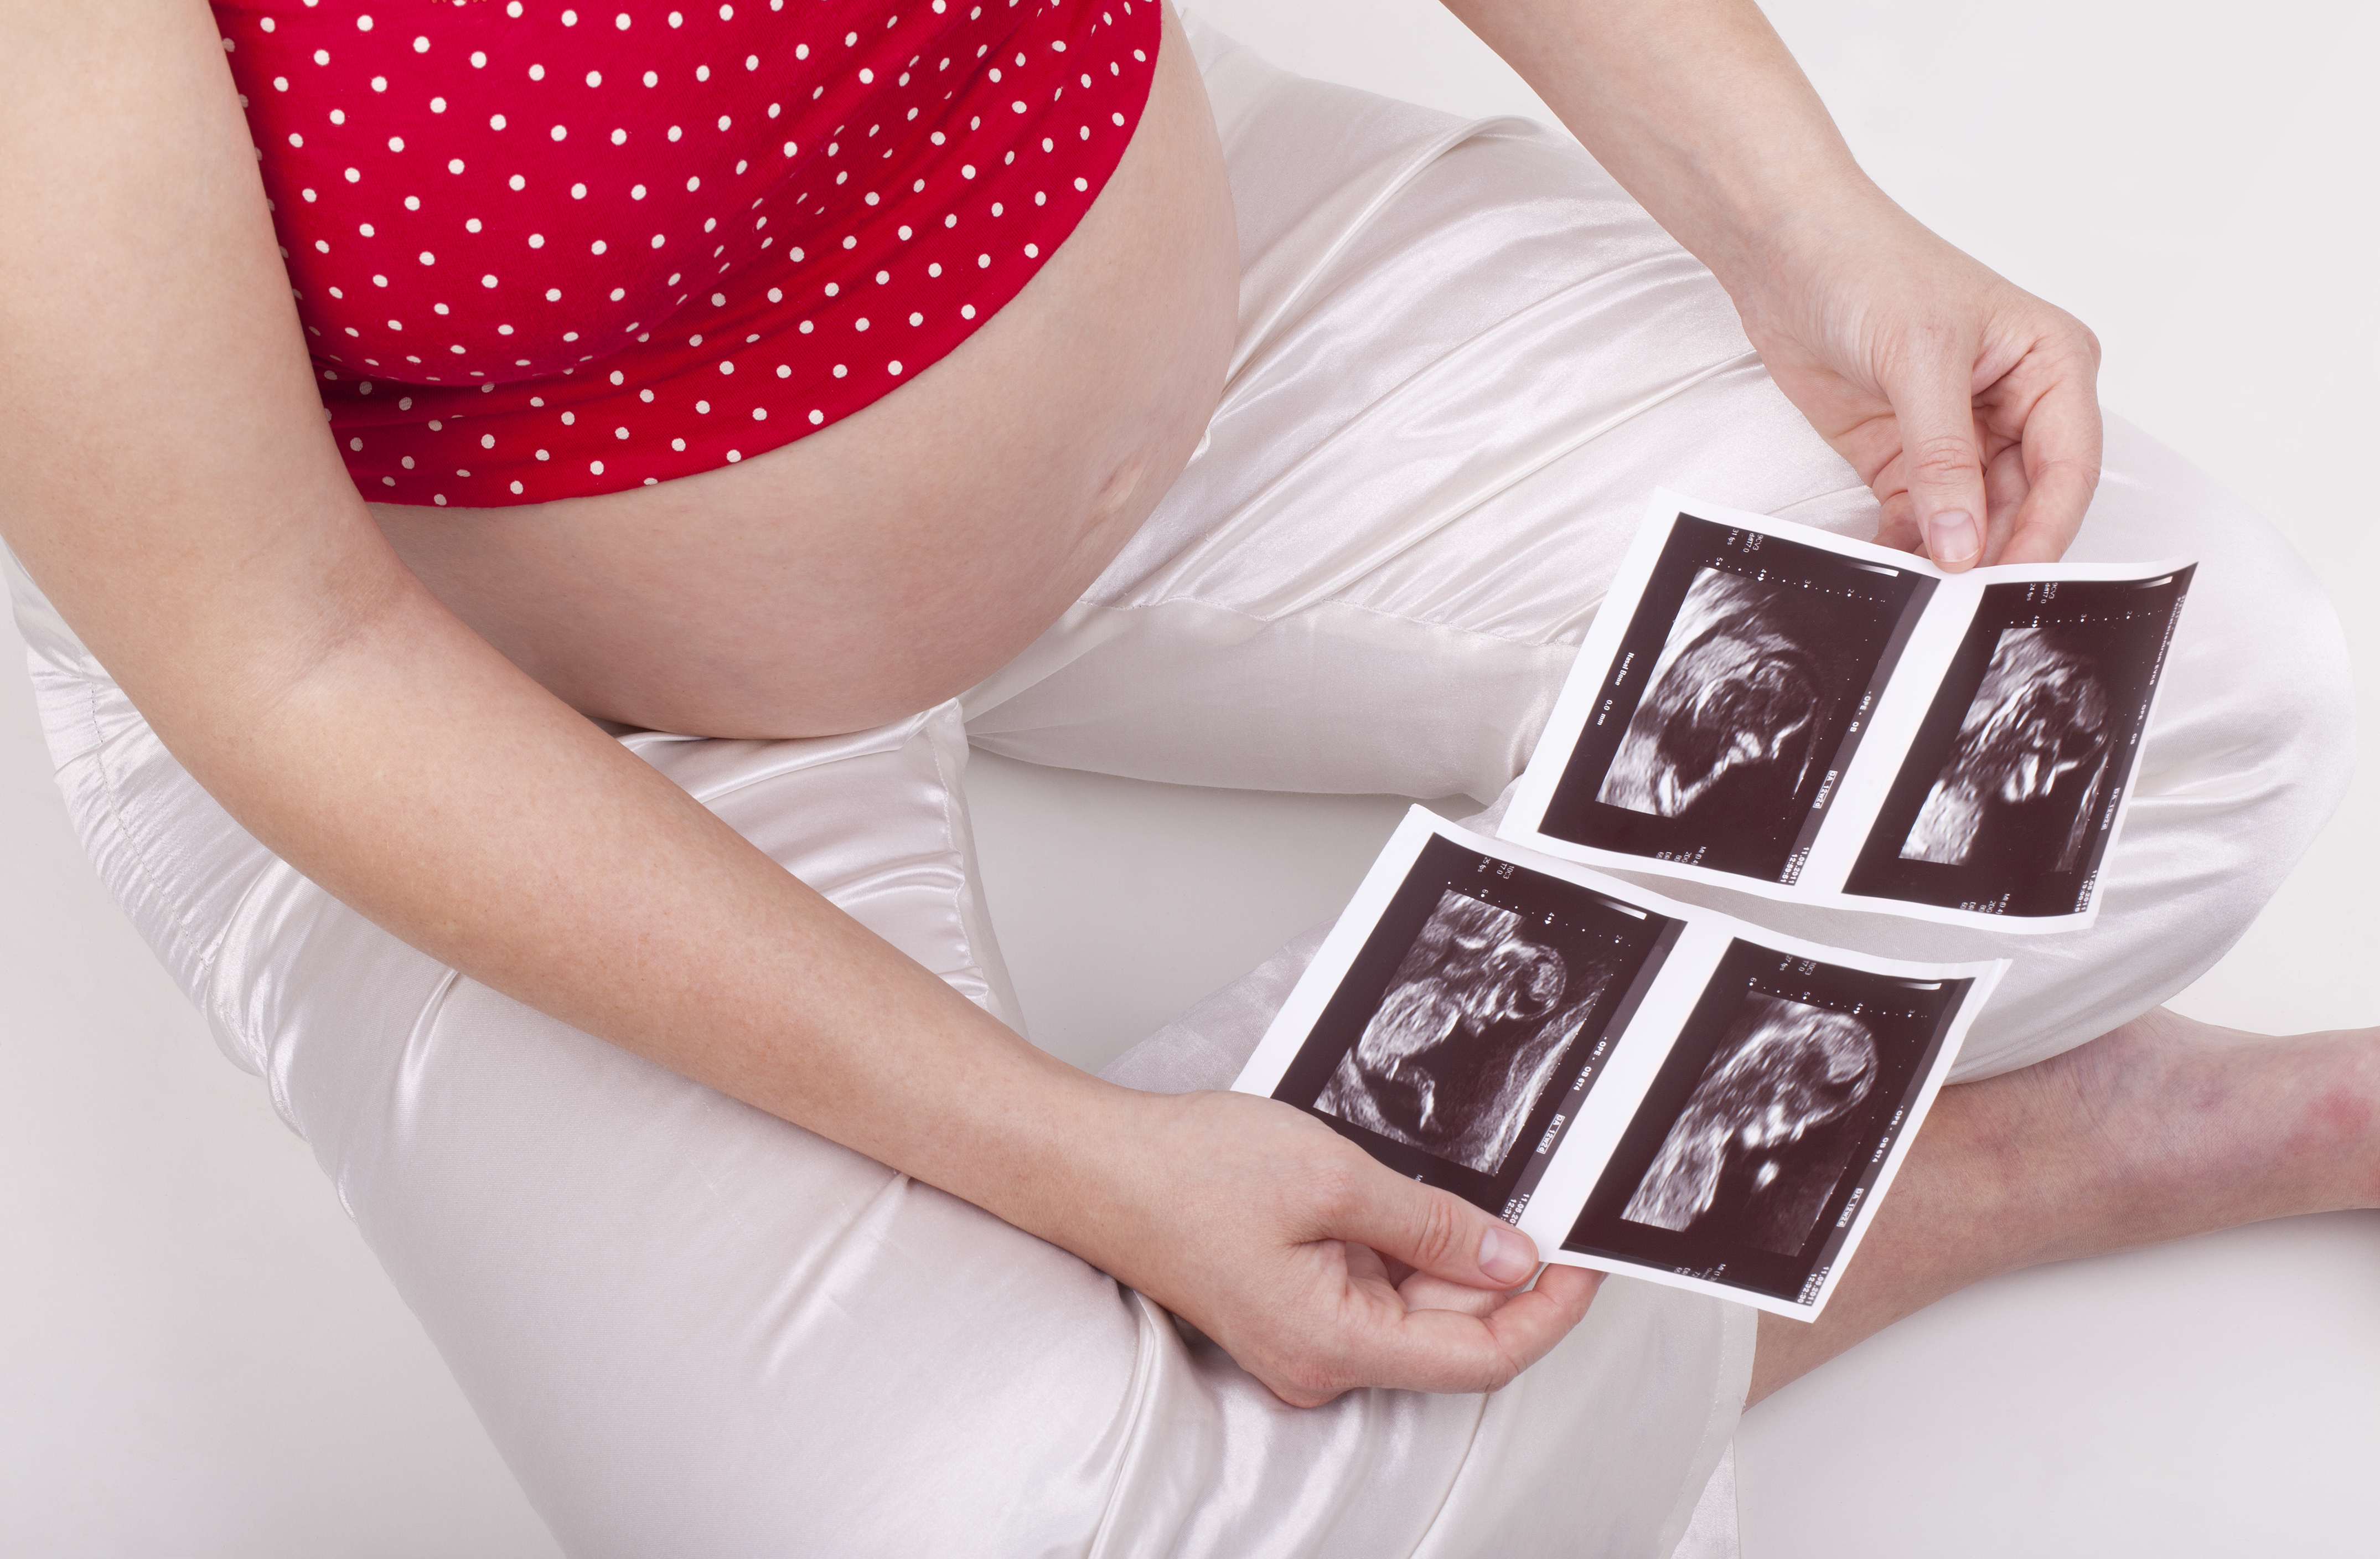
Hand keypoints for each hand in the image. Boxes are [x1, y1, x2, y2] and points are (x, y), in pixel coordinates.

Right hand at [1080, 1088, 1600, 1407]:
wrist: (1096, 1166)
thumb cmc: (1188, 1172)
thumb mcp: (1333, 1178)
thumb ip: (1433, 1226)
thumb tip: (1512, 1256)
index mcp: (1334, 1345)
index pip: (1481, 1357)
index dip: (1548, 1312)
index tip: (1587, 1263)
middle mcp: (1320, 1362)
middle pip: (1449, 1333)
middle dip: (1503, 1271)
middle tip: (1547, 1199)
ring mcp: (1302, 1339)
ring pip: (1413, 1308)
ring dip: (1450, 1254)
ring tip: (1471, 1185)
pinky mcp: (1288, 1309)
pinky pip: (1371, 1289)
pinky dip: (1405, 1248)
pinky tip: (1413, 1200)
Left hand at [1729, 193, 2102, 570]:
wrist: (1784, 253)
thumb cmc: (1869, 265)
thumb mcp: (1920, 359)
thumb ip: (1943, 457)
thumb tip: (1963, 540)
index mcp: (2051, 366)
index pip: (2068, 468)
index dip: (2046, 529)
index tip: (2011, 577)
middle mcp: (2015, 405)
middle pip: (2023, 504)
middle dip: (1994, 552)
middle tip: (1963, 600)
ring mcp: (1958, 437)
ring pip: (1971, 520)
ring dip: (1949, 556)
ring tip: (1926, 592)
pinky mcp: (1903, 458)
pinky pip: (1919, 520)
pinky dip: (1908, 546)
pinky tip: (1894, 567)